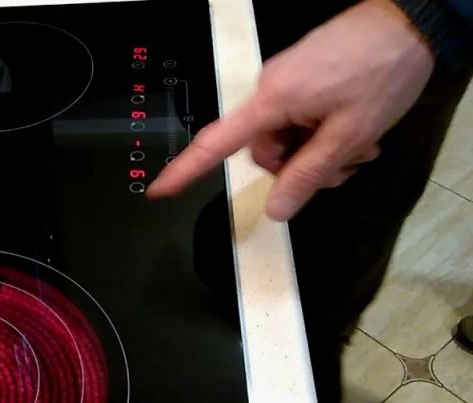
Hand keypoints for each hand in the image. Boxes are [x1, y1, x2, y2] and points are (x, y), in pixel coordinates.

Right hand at [146, 0, 434, 220]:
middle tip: (344, 169)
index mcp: (272, 102)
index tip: (159, 191)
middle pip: (265, 148)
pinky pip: (302, 117)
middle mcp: (270, 90)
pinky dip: (324, 132)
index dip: (186, 169)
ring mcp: (287, 82)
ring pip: (288, 137)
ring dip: (319, 151)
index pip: (217, 142)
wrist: (412, 21)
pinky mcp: (304, 76)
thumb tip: (274, 211)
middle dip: (299, 166)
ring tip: (361, 147)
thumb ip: (309, 174)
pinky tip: (357, 130)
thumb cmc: (380, 74)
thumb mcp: (350, 134)